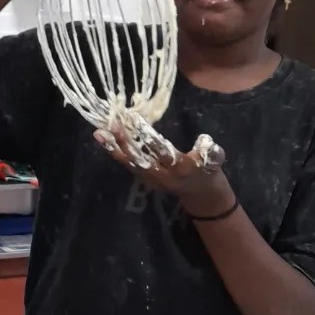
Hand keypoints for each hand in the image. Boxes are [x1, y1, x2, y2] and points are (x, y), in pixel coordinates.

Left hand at [97, 123, 235, 217]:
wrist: (199, 193)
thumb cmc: (208, 171)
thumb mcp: (215, 161)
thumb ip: (211, 153)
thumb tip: (205, 141)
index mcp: (181, 169)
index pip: (162, 152)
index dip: (150, 138)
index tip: (137, 120)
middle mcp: (162, 175)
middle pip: (140, 159)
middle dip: (126, 142)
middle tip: (114, 124)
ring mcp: (150, 178)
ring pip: (129, 162)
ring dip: (114, 148)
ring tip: (99, 133)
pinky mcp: (143, 178)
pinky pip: (126, 164)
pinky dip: (114, 152)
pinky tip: (103, 139)